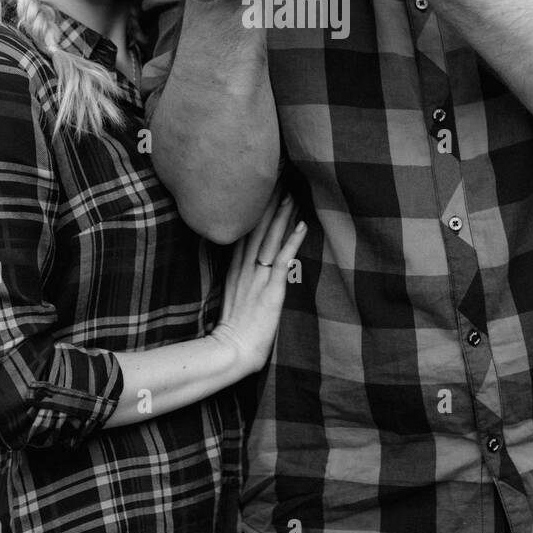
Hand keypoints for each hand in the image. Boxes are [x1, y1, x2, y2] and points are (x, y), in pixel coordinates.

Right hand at [211, 188, 306, 373]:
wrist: (231, 352)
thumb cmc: (235, 331)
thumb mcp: (232, 299)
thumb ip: (237, 280)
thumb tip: (245, 266)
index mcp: (234, 270)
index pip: (245, 233)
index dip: (253, 210)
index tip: (262, 189)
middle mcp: (244, 269)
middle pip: (256, 230)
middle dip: (267, 204)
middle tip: (278, 180)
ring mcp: (257, 279)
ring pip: (270, 240)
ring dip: (281, 216)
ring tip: (291, 194)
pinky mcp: (270, 291)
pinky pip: (283, 261)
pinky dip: (293, 242)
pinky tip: (301, 226)